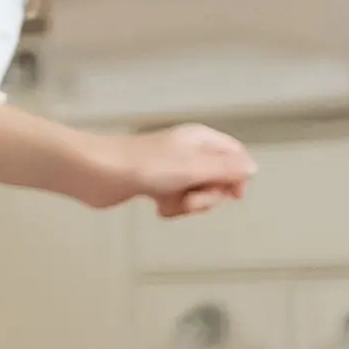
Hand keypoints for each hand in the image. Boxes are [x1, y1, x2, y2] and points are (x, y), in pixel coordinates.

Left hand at [122, 124, 253, 217]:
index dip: (238, 177)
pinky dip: (170, 208)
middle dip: (209, 195)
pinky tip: (156, 206)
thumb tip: (252, 168)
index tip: (232, 194)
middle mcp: (187, 152)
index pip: (235, 156)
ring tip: (170, 202)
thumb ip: (226, 169)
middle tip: (192, 198)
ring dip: (189, 205)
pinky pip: (176, 202)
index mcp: (200, 140)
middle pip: (219, 180)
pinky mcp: (154, 186)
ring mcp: (171, 170)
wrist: (96, 173)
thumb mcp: (193, 166)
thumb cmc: (142, 165)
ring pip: (198, 194)